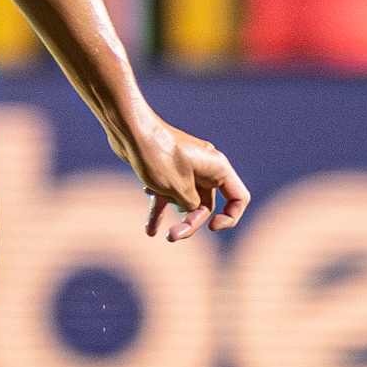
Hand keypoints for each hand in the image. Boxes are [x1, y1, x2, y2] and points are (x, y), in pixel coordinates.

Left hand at [124, 117, 247, 240]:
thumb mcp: (178, 190)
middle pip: (207, 204)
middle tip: (172, 236)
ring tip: (155, 234)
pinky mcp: (167, 169)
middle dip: (191, 223)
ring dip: (174, 218)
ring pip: (186, 201)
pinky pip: (169, 193)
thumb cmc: (156, 156)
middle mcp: (205, 167)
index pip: (238, 198)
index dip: (230, 217)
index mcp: (217, 168)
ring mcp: (186, 168)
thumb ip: (191, 205)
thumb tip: (189, 209)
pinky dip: (161, 207)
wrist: (129, 130)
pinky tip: (149, 227)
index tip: (212, 227)